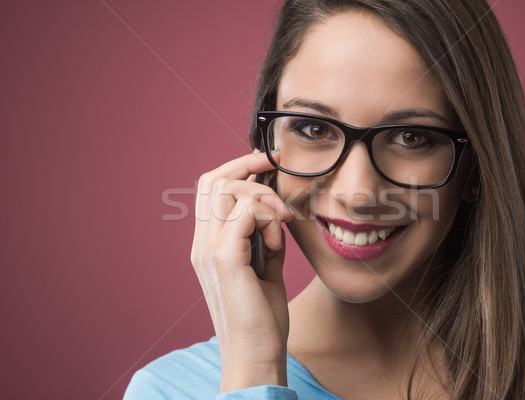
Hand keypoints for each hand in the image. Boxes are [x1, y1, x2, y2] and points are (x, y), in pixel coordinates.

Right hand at [190, 151, 294, 391]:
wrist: (256, 355)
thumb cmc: (261, 317)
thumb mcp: (265, 267)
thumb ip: (264, 238)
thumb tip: (276, 211)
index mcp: (208, 245)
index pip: (210, 188)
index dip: (237, 167)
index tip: (267, 163)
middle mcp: (202, 244)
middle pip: (213, 180)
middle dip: (247, 166)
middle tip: (277, 171)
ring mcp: (209, 250)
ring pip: (227, 190)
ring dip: (264, 198)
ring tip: (282, 225)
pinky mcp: (224, 259)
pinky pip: (245, 213)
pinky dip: (268, 220)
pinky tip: (277, 245)